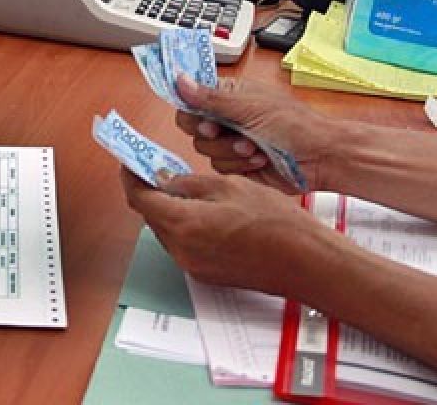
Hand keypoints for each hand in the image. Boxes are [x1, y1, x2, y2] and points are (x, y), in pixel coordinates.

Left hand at [121, 168, 327, 295]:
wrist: (306, 262)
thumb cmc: (276, 223)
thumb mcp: (231, 186)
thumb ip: (191, 184)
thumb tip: (165, 179)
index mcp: (184, 224)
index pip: (139, 199)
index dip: (131, 178)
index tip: (130, 163)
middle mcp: (182, 250)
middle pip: (151, 216)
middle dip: (150, 192)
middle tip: (159, 169)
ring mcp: (194, 266)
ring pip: (166, 231)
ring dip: (168, 210)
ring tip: (185, 187)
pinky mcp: (206, 274)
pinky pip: (183, 245)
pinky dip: (184, 226)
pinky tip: (203, 211)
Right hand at [174, 75, 338, 193]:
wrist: (321, 158)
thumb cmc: (296, 125)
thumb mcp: (251, 108)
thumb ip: (212, 98)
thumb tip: (180, 79)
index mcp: (230, 96)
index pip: (192, 101)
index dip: (194, 114)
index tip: (208, 123)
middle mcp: (228, 118)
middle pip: (195, 130)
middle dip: (217, 136)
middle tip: (236, 134)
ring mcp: (232, 142)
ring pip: (206, 151)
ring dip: (232, 151)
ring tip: (256, 148)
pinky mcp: (238, 165)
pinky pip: (220, 168)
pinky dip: (240, 165)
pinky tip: (260, 160)